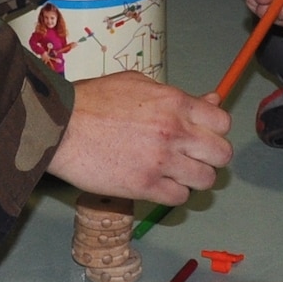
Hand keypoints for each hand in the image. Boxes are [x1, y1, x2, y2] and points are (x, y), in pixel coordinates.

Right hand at [45, 72, 231, 204]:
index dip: (215, 131)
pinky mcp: (145, 186)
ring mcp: (161, 161)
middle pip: (222, 154)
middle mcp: (174, 132)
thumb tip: (211, 100)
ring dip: (194, 178)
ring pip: (205, 180)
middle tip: (194, 157)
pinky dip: (173, 193)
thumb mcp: (139, 83)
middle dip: (211, 157)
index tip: (202, 135)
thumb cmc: (93, 101)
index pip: (222, 123)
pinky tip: (159, 183)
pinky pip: (179, 198)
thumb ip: (178, 95)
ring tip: (176, 172)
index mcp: (175, 103)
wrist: (60, 125)